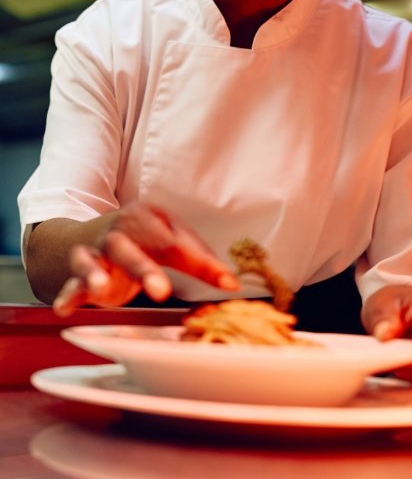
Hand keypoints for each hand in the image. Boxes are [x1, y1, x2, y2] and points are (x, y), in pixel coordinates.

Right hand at [53, 202, 239, 315]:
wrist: (86, 236)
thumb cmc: (139, 239)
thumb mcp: (169, 240)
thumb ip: (197, 258)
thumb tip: (231, 281)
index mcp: (148, 218)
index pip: (177, 242)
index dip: (203, 264)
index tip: (227, 283)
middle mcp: (120, 231)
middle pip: (132, 248)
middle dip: (144, 269)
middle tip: (161, 291)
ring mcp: (96, 250)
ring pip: (94, 260)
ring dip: (95, 273)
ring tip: (98, 288)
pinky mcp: (77, 270)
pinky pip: (70, 282)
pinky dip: (68, 294)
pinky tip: (65, 307)